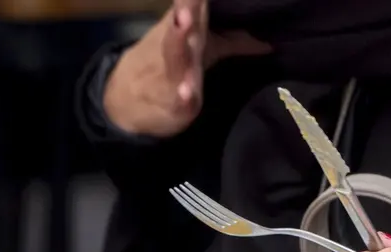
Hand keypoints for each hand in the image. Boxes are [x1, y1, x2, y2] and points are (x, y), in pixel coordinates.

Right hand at [103, 0, 269, 136]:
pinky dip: (180, 96)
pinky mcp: (169, 103)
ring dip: (178, 40)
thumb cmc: (170, 70)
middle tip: (189, 1)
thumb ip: (233, 43)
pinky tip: (185, 94)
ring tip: (183, 22)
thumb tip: (268, 40)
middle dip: (187, 6)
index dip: (195, 0)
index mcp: (186, 30)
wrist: (122, 102)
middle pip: (183, 24)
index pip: (194, 5)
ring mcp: (170, 74)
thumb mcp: (202, 51)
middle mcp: (177, 47)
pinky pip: (175, 99)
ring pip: (174, 56)